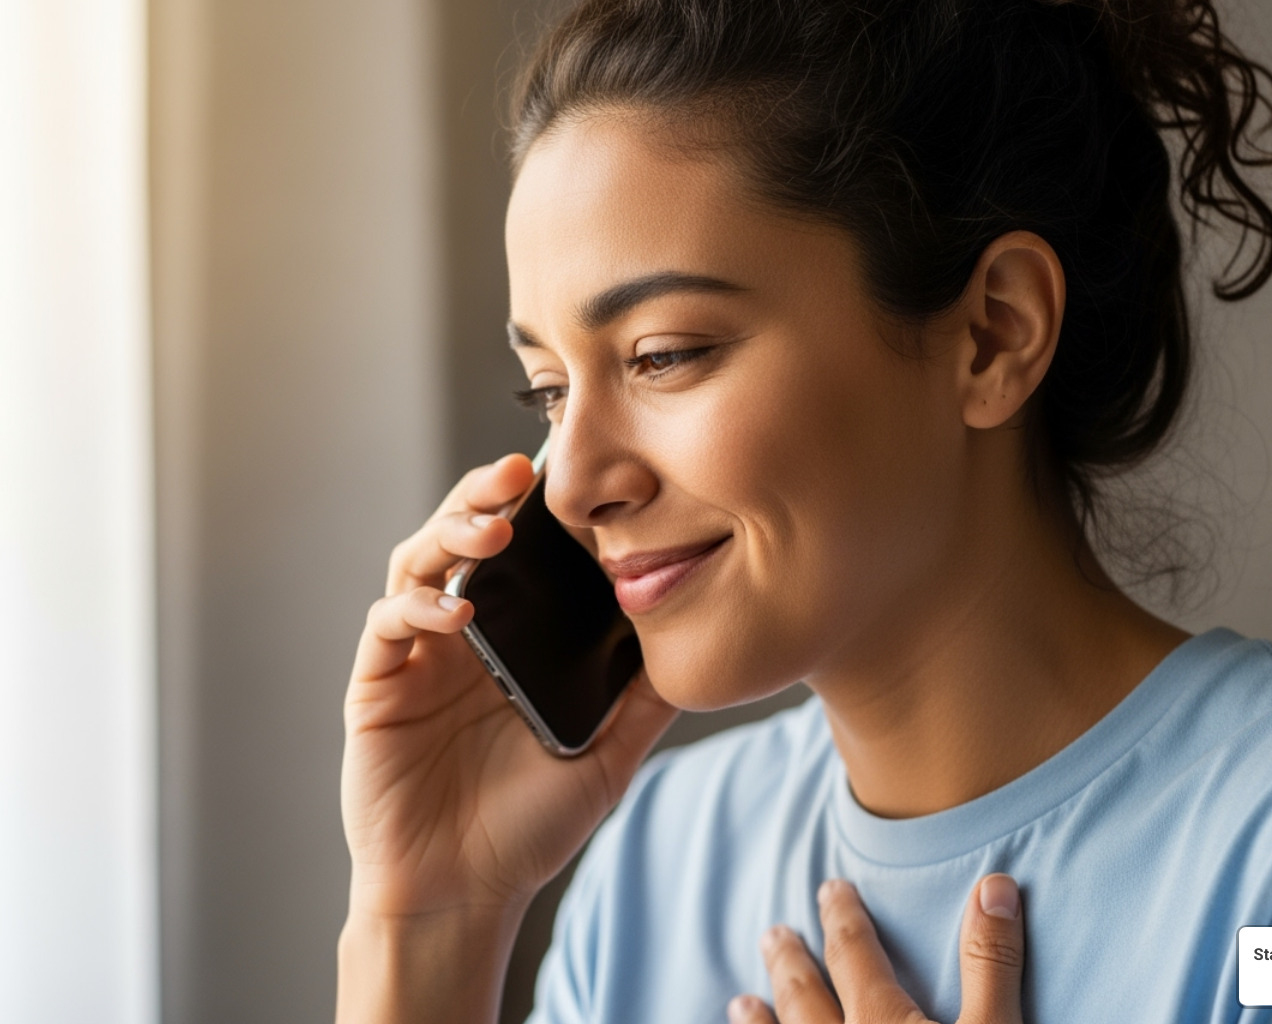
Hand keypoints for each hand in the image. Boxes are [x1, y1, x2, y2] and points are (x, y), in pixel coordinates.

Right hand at [340, 453, 677, 923]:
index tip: (576, 473)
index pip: (523, 553)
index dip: (539, 508)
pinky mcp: (378, 684)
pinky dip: (420, 606)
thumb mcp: (608, 753)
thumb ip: (644, 697)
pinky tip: (460, 612)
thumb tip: (698, 642)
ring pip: (420, 562)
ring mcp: (417, 655)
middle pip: (464, 537)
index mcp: (513, 639)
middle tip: (518, 471)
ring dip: (452, 534)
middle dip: (485, 496)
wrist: (464, 893)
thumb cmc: (529, 825)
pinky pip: (389, 623)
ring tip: (493, 528)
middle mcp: (462, 634)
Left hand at [730, 875, 1024, 1023]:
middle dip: (791, 963)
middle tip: (773, 933)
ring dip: (762, 1022)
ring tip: (742, 1001)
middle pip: (804, 999)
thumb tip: (994, 884)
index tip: (830, 889)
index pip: (854, 954)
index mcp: (881, 1022)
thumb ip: (990, 963)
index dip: (843, 919)